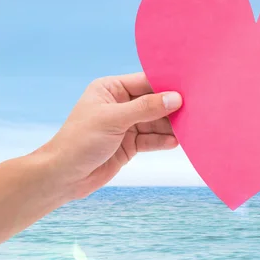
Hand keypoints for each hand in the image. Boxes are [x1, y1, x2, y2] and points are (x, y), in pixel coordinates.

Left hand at [39, 73, 181, 198]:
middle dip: (172, 108)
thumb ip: (145, 108)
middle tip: (196, 111)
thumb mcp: (113, 120)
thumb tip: (175, 98)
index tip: (190, 89)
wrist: (64, 177)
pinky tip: (177, 142)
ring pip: (156, 122)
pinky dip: (164, 141)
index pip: (145, 82)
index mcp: (111, 89)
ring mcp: (126, 125)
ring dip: (171, 126)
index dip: (166, 86)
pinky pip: (152, 139)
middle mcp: (120, 104)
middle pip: (154, 102)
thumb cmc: (80, 142)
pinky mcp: (130, 144)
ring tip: (190, 129)